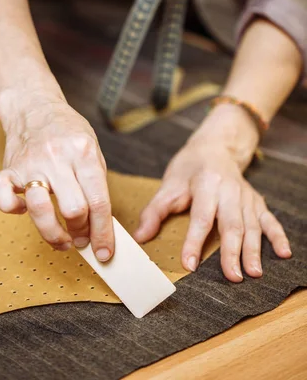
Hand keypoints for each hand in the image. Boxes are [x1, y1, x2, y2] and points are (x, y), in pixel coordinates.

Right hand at [0, 92, 113, 261]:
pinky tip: (24, 209)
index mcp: (84, 151)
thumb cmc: (68, 133)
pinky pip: (3, 197)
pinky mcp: (8, 168)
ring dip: (52, 233)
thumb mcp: (92, 150)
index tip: (105, 253)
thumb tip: (100, 228)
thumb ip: (96, 185)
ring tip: (61, 238)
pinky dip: (13, 210)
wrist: (35, 107)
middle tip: (82, 238)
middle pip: (74, 209)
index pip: (98, 201)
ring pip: (40, 209)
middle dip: (81, 232)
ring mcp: (30, 162)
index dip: (103, 233)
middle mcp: (57, 156)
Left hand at [134, 105, 291, 281]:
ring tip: (254, 273)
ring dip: (254, 250)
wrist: (215, 147)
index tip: (189, 264)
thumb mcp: (169, 184)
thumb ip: (155, 211)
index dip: (194, 242)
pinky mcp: (257, 202)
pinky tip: (283, 253)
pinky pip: (269, 220)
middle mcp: (230, 190)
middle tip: (233, 277)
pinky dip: (278, 236)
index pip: (201, 217)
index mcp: (206, 184)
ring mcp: (246, 196)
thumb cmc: (190, 167)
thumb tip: (141, 237)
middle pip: (232, 224)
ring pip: (252, 225)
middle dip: (232, 252)